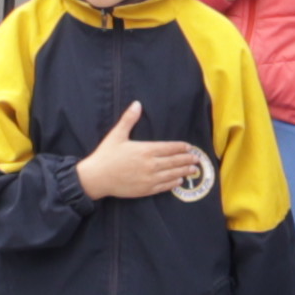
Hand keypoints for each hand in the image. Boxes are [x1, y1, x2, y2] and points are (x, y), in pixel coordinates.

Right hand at [75, 102, 208, 202]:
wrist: (97, 178)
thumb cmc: (106, 155)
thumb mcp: (117, 135)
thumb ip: (129, 119)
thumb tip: (137, 104)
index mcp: (145, 150)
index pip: (169, 148)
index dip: (180, 147)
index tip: (189, 147)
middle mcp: (150, 164)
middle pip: (174, 161)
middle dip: (187, 159)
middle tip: (197, 159)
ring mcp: (149, 178)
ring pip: (171, 174)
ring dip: (184, 171)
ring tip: (193, 170)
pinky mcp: (145, 190)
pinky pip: (163, 186)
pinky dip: (173, 184)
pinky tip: (178, 181)